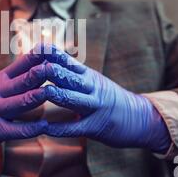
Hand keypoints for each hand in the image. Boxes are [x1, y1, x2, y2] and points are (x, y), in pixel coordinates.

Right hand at [0, 44, 84, 152]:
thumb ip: (14, 77)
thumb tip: (39, 64)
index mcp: (0, 80)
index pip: (21, 65)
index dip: (36, 56)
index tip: (50, 48)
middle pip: (21, 82)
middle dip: (37, 74)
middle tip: (53, 67)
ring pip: (19, 103)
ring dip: (35, 97)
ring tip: (50, 93)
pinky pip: (16, 130)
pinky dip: (31, 128)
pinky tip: (44, 126)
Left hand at [43, 50, 170, 152]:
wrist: (139, 117)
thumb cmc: (108, 98)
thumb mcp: (93, 81)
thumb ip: (73, 73)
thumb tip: (48, 61)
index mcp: (88, 76)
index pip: (69, 62)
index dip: (54, 55)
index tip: (38, 48)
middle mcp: (92, 88)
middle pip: (72, 78)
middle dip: (55, 72)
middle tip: (39, 67)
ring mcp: (95, 107)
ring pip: (75, 100)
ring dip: (60, 96)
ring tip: (45, 92)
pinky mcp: (96, 127)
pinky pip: (76, 128)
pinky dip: (60, 128)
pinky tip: (46, 128)